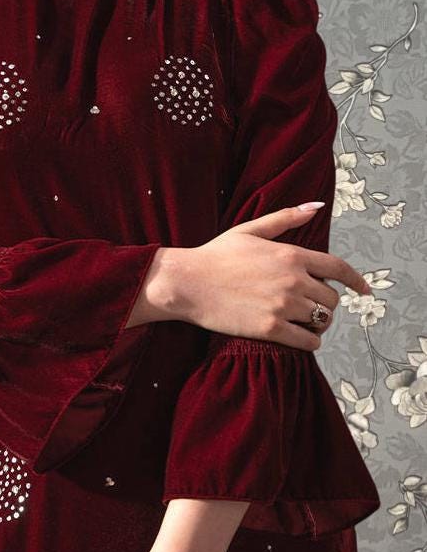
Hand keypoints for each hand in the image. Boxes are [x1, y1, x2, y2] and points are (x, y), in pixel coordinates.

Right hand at [127, 201, 372, 351]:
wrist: (187, 283)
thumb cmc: (215, 255)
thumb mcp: (251, 230)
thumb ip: (286, 218)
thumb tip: (316, 208)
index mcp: (292, 254)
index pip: (339, 269)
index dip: (356, 281)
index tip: (363, 290)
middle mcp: (293, 280)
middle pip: (332, 298)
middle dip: (327, 304)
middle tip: (313, 307)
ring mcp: (283, 305)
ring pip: (322, 320)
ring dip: (319, 324)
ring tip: (306, 324)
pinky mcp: (270, 328)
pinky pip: (307, 341)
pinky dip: (311, 342)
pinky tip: (303, 340)